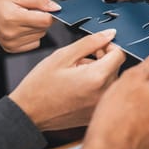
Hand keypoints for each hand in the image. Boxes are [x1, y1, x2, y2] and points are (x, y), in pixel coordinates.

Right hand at [0, 0, 60, 52]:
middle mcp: (11, 33)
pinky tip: (21, 29)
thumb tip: (57, 8)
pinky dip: (32, 35)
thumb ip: (40, 1)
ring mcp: (11, 43)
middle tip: (29, 12)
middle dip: (42, 19)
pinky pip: (35, 43)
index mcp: (13, 18)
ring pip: (41, 35)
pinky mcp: (11, 49)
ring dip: (37, 27)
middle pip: (44, 28)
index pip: (45, 21)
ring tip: (23, 20)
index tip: (45, 9)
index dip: (50, 14)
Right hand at [9, 30, 125, 130]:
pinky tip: (80, 86)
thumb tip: (109, 34)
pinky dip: (97, 86)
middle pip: (117, 67)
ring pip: (111, 80)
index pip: (120, 54)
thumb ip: (90, 42)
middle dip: (103, 59)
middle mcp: (103, 93)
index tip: (97, 46)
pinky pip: (105, 93)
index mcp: (97, 77)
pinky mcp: (96, 113)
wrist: (28, 114)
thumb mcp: (63, 56)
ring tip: (78, 73)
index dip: (109, 46)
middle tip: (82, 59)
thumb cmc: (40, 86)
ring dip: (100, 72)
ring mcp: (100, 105)